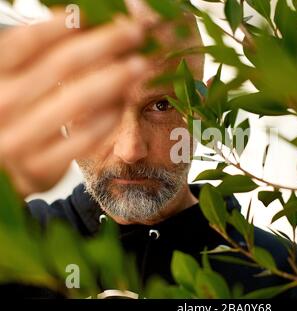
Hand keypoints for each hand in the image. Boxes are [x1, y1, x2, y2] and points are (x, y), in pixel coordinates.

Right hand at [0, 11, 147, 197]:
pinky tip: (124, 102)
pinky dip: (109, 117)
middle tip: (136, 32)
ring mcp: (19, 139)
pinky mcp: (41, 166)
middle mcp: (2, 105)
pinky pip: (85, 137)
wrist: (10, 165)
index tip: (94, 14)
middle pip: (61, 65)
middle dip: (104, 44)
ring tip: (140, 64)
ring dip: (115, 78)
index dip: (63, 24)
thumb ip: (44, 55)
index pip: (28, 42)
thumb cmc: (21, 112)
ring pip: (77, 100)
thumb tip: (86, 21)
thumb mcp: (22, 80)